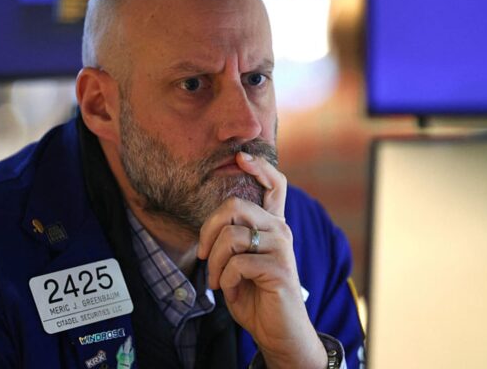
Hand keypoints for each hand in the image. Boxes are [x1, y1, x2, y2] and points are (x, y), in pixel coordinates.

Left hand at [197, 152, 326, 368]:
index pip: (275, 184)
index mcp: (272, 225)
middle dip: (208, 229)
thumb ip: (234, 238)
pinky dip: (225, 279)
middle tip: (204, 255)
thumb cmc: (256, 295)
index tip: (240, 156)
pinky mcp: (279, 268)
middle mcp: (280, 230)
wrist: (278, 331)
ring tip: (217, 281)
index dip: (258, 166)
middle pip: (235, 205)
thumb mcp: (240, 262)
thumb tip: (213, 224)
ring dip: (215, 263)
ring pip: (231, 235)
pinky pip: (237, 263)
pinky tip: (230, 290)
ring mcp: (282, 247)